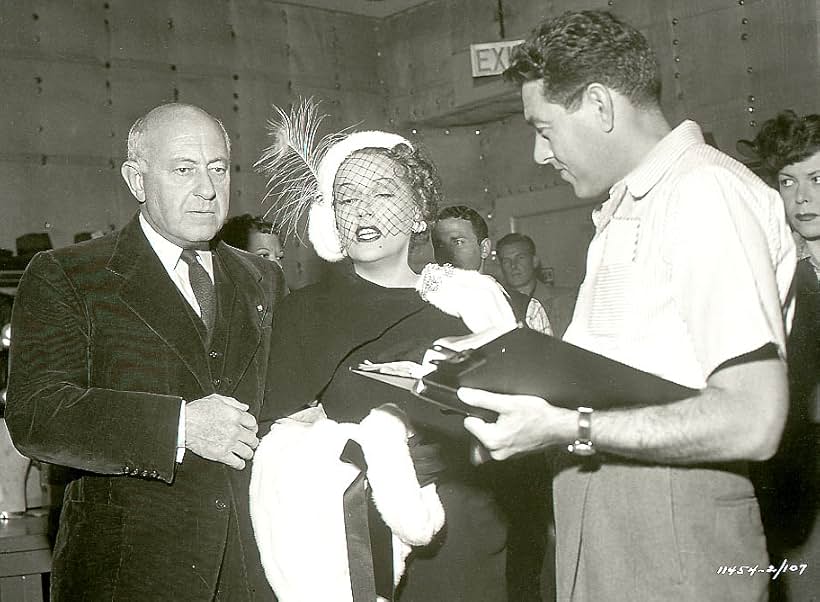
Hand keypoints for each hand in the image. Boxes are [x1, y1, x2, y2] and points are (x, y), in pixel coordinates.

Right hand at [185, 394, 258, 469]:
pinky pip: (237, 463)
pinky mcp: (221, 454)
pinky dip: (240, 464)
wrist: (183, 424)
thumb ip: (233, 403)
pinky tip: (238, 462)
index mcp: (235, 415)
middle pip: (253, 438)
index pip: (253, 423)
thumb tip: (244, 408)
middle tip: (249, 442)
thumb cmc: (196, 411)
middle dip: (251, 441)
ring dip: (247, 452)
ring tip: (245, 452)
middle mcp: (235, 430)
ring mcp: (229, 443)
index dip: (252, 427)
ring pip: (248, 452)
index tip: (250, 430)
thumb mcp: (216, 399)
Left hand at [460, 387, 574, 459]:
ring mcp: (504, 456)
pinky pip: (498, 445)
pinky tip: (514, 428)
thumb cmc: (539, 417)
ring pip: (486, 439)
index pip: (469, 422)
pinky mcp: (512, 455)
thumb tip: (464, 395)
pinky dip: (502, 436)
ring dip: (493, 429)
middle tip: (504, 416)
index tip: (493, 410)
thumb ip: (482, 398)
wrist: (559, 427)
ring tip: (510, 421)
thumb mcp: (508, 402)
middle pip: (477, 432)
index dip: (479, 412)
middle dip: (486, 422)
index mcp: (492, 440)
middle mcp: (496, 453)